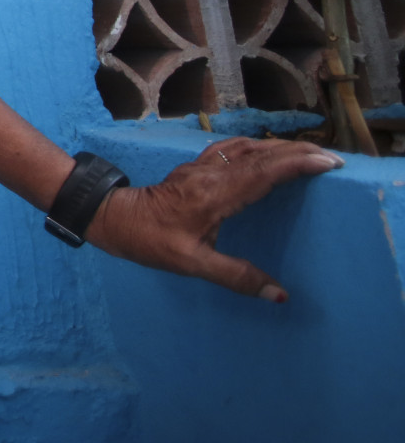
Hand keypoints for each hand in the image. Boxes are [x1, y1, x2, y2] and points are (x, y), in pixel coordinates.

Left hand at [86, 137, 341, 300]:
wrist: (112, 217)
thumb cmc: (150, 241)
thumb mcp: (192, 264)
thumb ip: (236, 277)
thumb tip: (279, 294)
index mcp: (215, 194)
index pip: (264, 172)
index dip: (297, 165)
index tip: (327, 162)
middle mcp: (210, 174)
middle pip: (260, 154)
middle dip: (297, 153)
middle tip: (331, 157)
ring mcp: (200, 168)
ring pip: (245, 148)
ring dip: (278, 147)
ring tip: (307, 154)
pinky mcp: (192, 168)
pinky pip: (230, 150)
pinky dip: (254, 148)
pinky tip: (262, 151)